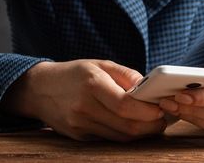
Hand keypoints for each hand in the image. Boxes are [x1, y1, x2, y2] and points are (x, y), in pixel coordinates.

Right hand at [0, 59, 166, 141]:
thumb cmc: (73, 73)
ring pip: (120, 137)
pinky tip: (133, 126)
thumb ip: (126, 74)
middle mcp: (84, 107)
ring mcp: (80, 124)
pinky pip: (108, 139)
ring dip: (140, 133)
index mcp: (92, 84)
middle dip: (150, 126)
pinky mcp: (78, 136)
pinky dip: (124, 134)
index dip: (147, 111)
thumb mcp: (99, 64)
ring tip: (153, 123)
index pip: (125, 105)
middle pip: (126, 126)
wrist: (39, 89)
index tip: (162, 108)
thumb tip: (150, 87)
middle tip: (164, 120)